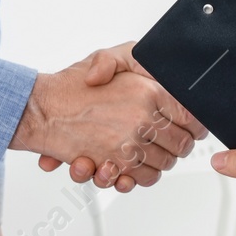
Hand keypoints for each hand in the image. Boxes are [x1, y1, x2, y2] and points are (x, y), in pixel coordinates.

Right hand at [11, 42, 200, 190]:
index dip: (194, 123)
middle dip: (176, 144)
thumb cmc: (72, 84)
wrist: (40, 109)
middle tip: (166, 139)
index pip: (191, 115)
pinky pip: (140, 179)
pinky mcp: (113, 165)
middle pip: (181, 144)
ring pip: (163, 164)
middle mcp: (142, 120)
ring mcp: (128, 145)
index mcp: (149, 92)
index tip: (190, 125)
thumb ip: (135, 59)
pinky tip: (131, 165)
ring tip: (145, 151)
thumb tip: (162, 77)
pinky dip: (138, 176)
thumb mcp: (107, 57)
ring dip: (157, 162)